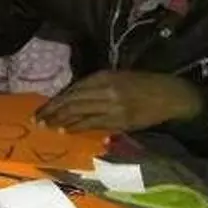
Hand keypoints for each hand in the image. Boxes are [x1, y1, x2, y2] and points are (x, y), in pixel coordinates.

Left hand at [34, 70, 202, 132]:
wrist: (170, 95)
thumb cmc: (143, 83)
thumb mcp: (117, 76)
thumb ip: (95, 85)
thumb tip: (72, 96)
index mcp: (104, 77)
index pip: (73, 90)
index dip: (56, 100)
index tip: (42, 107)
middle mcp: (106, 91)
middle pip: (72, 102)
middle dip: (53, 112)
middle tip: (37, 119)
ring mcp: (113, 107)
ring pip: (80, 114)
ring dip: (61, 122)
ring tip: (46, 126)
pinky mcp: (120, 121)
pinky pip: (93, 125)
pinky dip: (77, 128)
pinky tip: (65, 131)